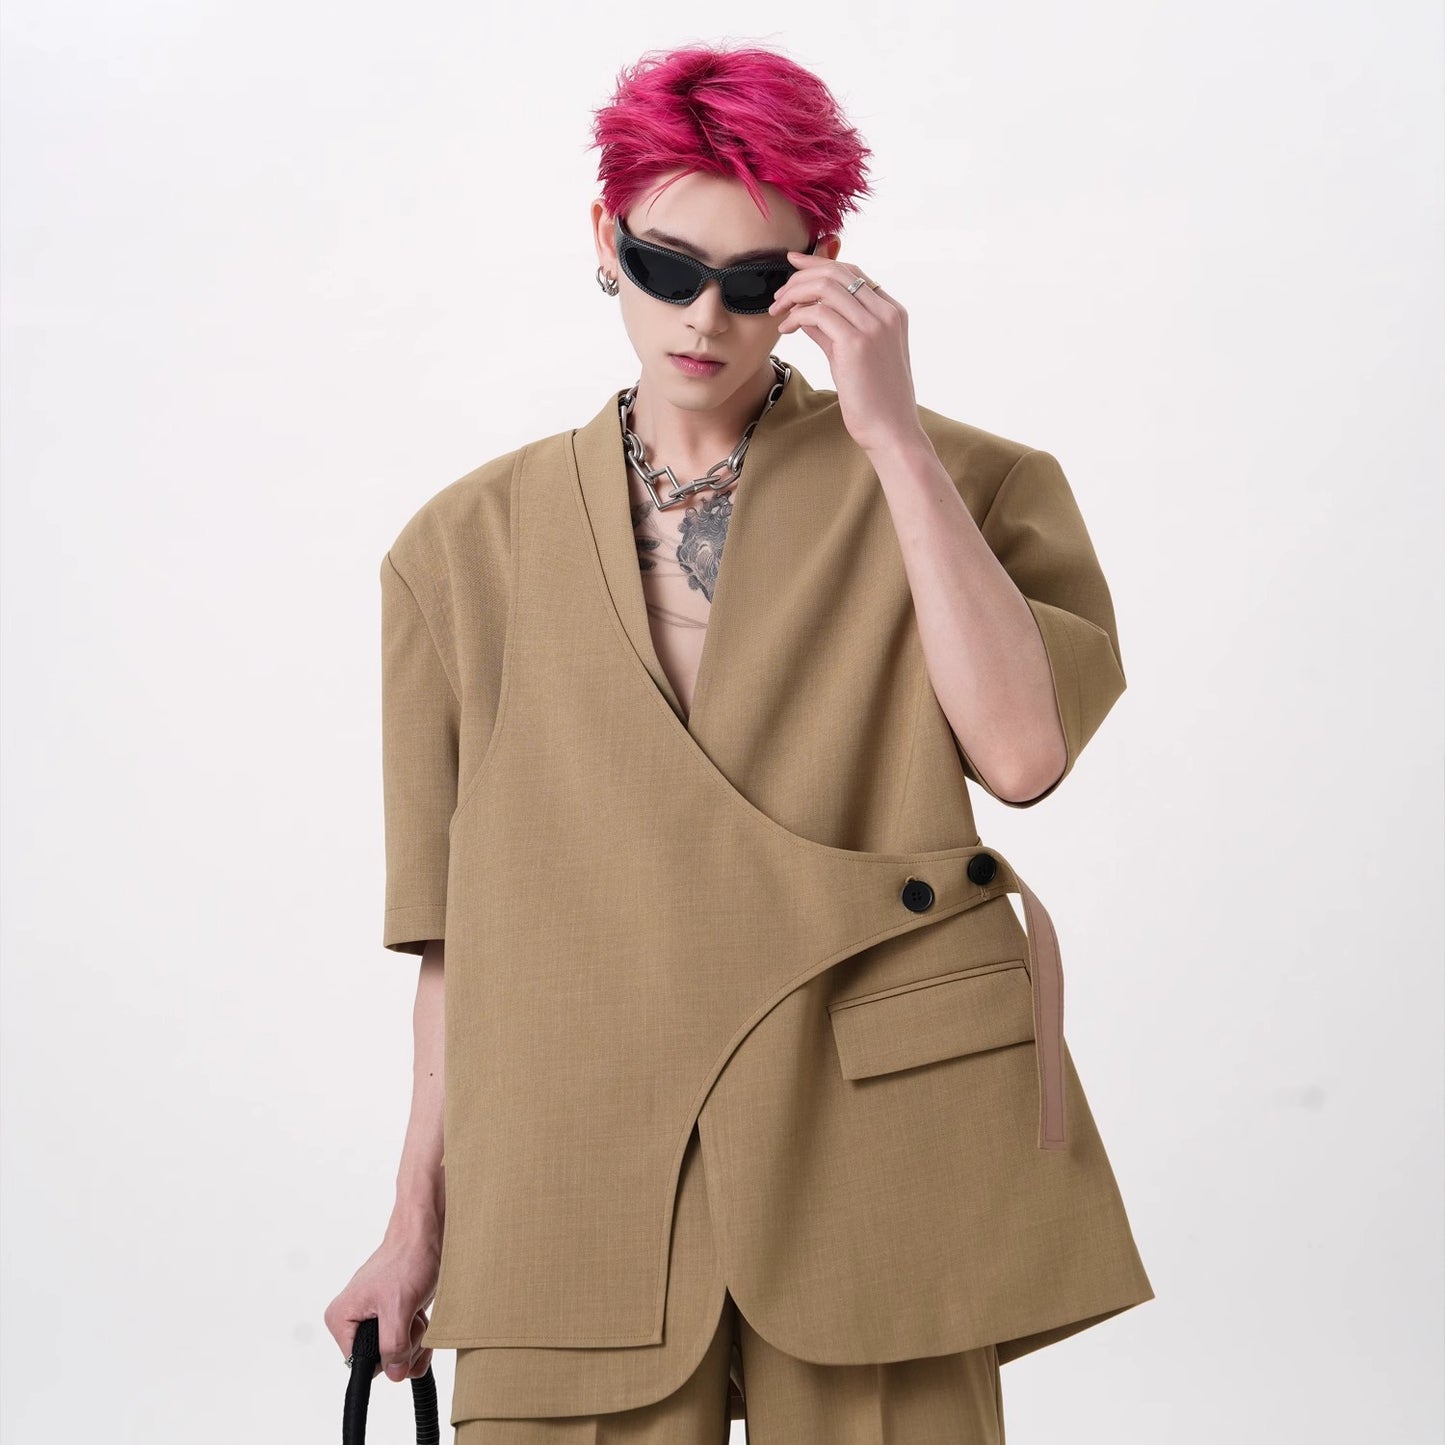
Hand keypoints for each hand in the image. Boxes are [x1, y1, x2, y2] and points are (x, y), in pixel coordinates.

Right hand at [324, 1232, 439, 1381]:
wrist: (427, 1235)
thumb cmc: (408, 1259)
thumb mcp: (399, 1307)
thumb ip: (393, 1345)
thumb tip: (395, 1374)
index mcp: (342, 1320)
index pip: (361, 1365)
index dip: (386, 1356)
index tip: (400, 1332)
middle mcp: (353, 1322)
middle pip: (382, 1362)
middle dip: (406, 1345)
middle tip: (411, 1315)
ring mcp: (374, 1321)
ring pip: (398, 1355)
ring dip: (416, 1338)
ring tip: (415, 1309)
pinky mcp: (393, 1319)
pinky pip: (408, 1346)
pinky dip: (421, 1335)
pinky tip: (422, 1316)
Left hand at [768, 250, 925, 456]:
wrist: (892, 432)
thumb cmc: (875, 400)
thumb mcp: (854, 356)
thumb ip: (833, 330)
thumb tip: (805, 312)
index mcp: (892, 312)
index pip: (853, 272)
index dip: (820, 264)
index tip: (793, 265)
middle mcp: (886, 313)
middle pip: (838, 272)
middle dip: (801, 276)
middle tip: (779, 293)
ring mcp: (874, 326)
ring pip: (826, 287)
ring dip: (794, 293)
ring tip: (777, 310)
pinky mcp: (856, 343)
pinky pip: (818, 313)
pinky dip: (796, 316)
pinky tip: (786, 328)